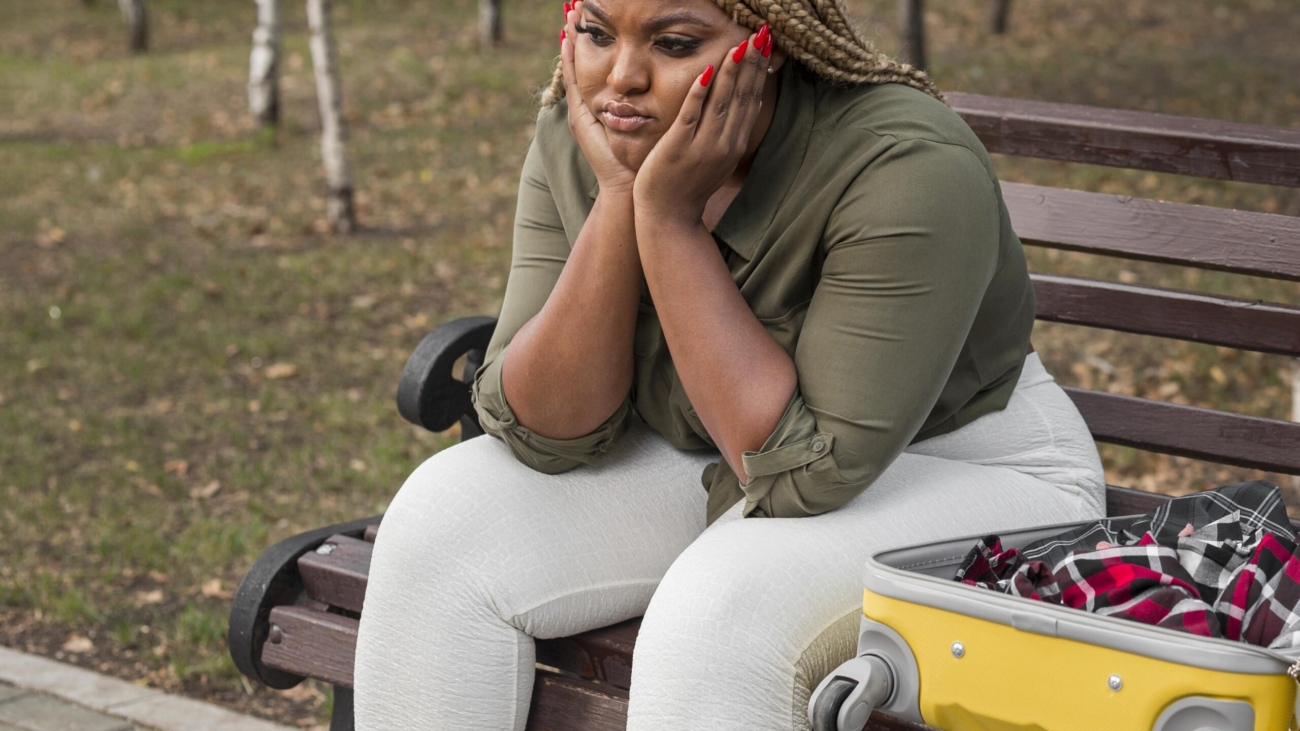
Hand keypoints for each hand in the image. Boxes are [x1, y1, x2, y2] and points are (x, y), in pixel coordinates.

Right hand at [561, 1, 636, 195]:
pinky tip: (567, 37)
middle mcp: (590, 107)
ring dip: (570, 39)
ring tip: (569, 11)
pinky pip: (572, 82)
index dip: (593, 43)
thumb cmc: (642, 161)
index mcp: (604, 108)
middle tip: (572, 5)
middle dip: (576, 33)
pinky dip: (568, 60)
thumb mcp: (647, 126)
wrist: (630, 188)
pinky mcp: (580, 118)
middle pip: (580, 61)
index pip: (597, 66)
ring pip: (573, 66)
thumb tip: (659, 82)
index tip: (588, 14)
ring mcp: (581, 111)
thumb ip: (648, 105)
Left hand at [632, 27, 771, 226]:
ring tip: (739, 45)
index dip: (758, 70)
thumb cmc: (691, 184)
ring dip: (731, 72)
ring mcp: (702, 147)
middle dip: (751, 64)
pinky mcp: (678, 148)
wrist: (669, 216)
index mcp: (735, 144)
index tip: (765, 44)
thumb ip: (734, 129)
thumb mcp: (720, 157)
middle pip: (741, 97)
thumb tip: (752, 99)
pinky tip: (707, 70)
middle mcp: (724, 145)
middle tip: (760, 34)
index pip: (751, 99)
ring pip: (721, 102)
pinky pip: (691, 115)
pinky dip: (699, 93)